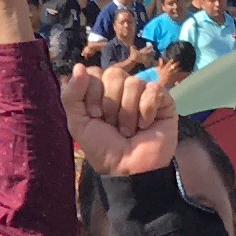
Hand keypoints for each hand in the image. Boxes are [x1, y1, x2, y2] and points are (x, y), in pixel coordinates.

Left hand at [60, 64, 178, 177]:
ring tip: (129, 130)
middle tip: (113, 124)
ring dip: (128, 113)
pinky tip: (145, 125)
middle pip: (114, 74)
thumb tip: (79, 66)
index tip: (95, 115)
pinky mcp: (163, 100)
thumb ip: (71, 95)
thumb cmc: (103, 148)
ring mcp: (143, 92)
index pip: (95, 72)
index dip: (93, 93)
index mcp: (100, 90)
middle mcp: (121, 88)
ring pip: (133, 83)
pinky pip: (153, 89)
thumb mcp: (78, 123)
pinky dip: (146, 111)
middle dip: (111, 104)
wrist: (128, 168)